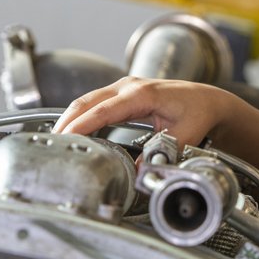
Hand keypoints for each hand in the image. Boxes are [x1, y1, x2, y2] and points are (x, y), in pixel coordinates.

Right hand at [53, 76, 239, 145]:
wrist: (207, 100)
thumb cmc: (198, 112)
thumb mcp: (185, 135)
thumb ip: (162, 152)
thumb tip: (139, 172)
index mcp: (142, 94)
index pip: (103, 110)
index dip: (81, 125)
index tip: (64, 139)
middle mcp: (128, 86)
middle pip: (86, 102)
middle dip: (66, 122)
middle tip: (50, 145)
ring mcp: (123, 87)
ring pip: (86, 101)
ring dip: (70, 119)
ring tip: (55, 142)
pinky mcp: (121, 94)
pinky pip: (94, 103)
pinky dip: (80, 116)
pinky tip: (72, 133)